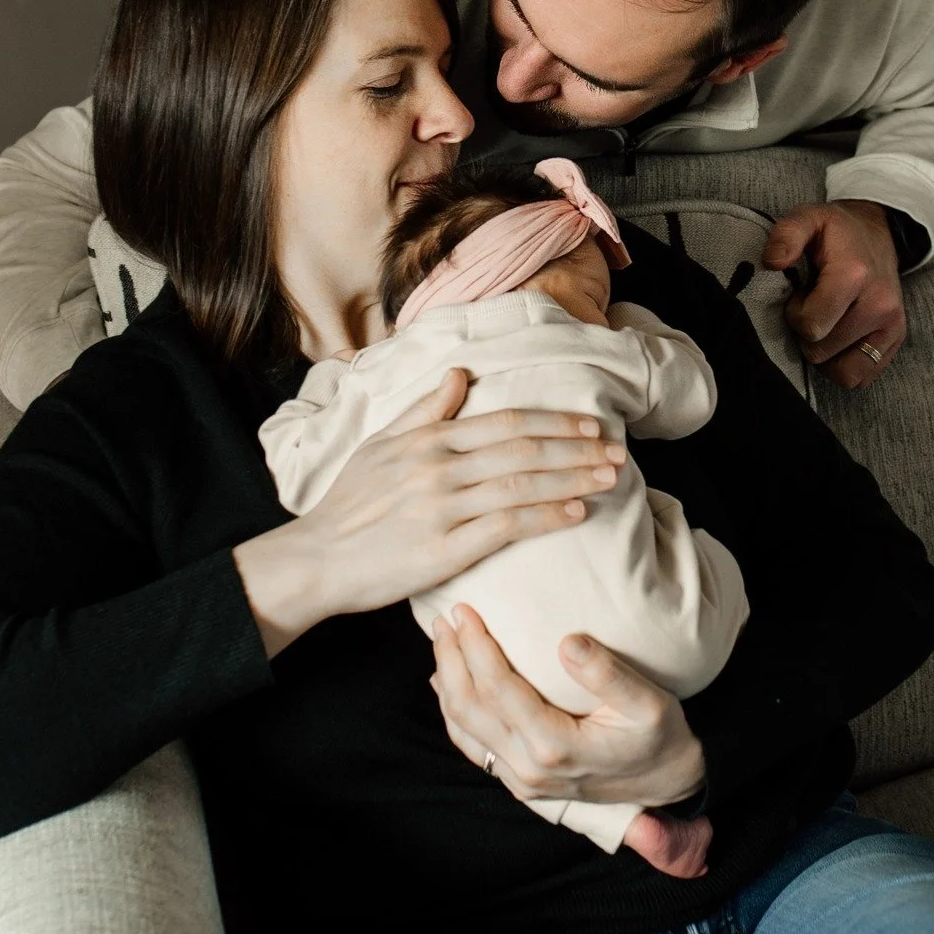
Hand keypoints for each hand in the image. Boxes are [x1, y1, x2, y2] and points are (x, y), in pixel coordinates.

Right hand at [234, 370, 624, 654]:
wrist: (316, 559)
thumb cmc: (349, 504)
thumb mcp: (381, 444)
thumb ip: (426, 410)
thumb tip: (461, 373)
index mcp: (427, 440)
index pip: (505, 422)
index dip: (554, 422)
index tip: (592, 425)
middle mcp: (437, 468)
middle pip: (523, 449)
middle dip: (577, 448)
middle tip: (618, 451)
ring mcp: (441, 509)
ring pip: (521, 484)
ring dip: (573, 479)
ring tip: (610, 478)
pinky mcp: (442, 550)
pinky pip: (505, 527)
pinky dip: (545, 516)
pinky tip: (575, 512)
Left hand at [429, 604, 705, 809]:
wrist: (666, 784)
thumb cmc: (659, 737)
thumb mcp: (648, 703)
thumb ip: (607, 673)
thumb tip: (568, 641)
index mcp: (556, 745)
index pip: (498, 688)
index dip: (476, 646)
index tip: (464, 611)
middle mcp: (529, 768)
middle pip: (470, 707)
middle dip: (451, 658)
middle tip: (443, 619)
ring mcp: (521, 780)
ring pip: (464, 729)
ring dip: (447, 682)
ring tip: (442, 640)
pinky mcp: (520, 782)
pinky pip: (474, 747)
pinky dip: (454, 713)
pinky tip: (446, 685)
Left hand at [762, 200, 905, 387]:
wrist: (877, 233)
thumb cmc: (835, 232)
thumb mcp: (808, 219)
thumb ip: (786, 235)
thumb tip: (772, 262)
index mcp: (855, 275)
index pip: (812, 326)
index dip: (796, 315)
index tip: (800, 296)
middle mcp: (880, 305)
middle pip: (821, 351)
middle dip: (808, 334)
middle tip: (813, 307)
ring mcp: (892, 327)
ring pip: (842, 373)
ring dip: (825, 354)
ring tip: (826, 324)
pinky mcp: (895, 342)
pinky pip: (861, 377)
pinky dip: (843, 365)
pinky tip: (838, 338)